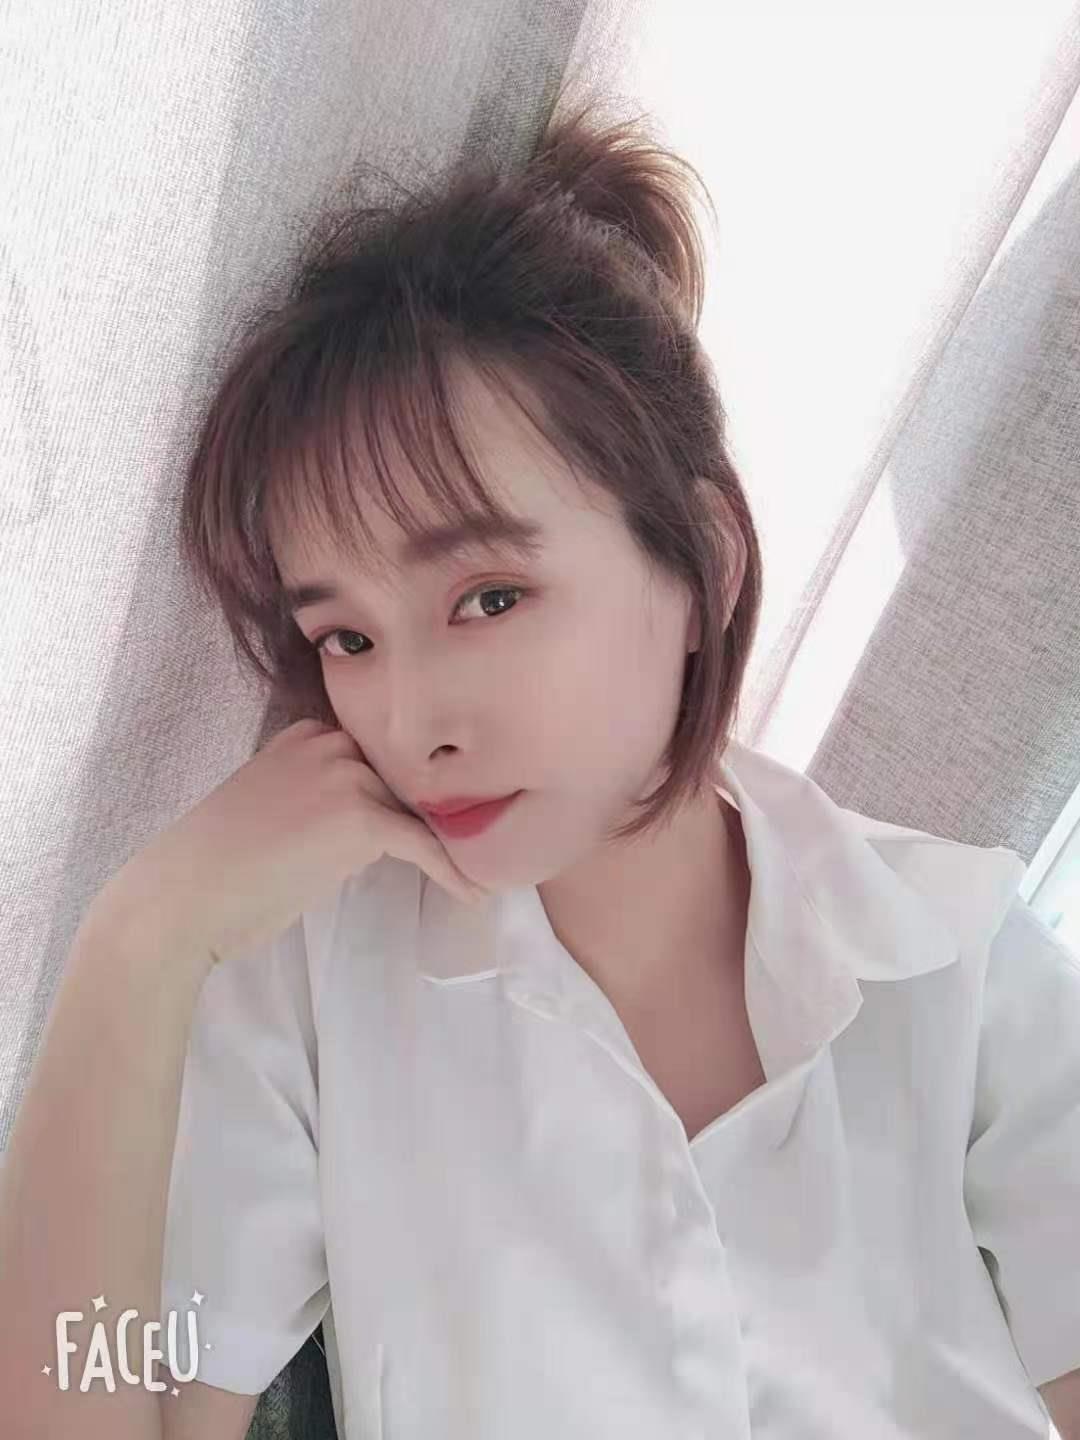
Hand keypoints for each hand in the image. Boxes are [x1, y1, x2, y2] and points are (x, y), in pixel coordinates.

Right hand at [94, 718, 488, 965]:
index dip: (419, 786)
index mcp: (306, 732)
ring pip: (421, 808)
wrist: (180, 897)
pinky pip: (425, 845)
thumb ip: (319, 795)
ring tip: (487, 866)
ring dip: (456, 840)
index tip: (455, 809)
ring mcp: (345, 773)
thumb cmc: (218, 868)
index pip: (384, 753)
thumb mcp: (270, 806)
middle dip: (444, 808)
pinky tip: (474, 894)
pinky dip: (454, 872)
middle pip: (409, 775)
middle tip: (484, 837)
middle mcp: (329, 740)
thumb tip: (377, 824)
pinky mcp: (359, 817)